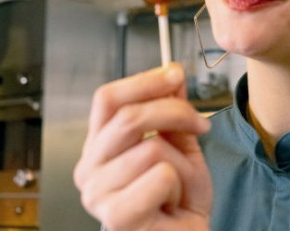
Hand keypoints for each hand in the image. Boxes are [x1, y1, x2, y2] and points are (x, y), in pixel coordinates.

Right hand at [74, 64, 212, 229]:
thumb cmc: (178, 201)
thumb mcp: (180, 146)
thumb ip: (172, 112)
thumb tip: (172, 73)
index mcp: (99, 147)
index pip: (107, 99)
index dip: (144, 81)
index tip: (175, 74)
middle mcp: (89, 169)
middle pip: (128, 117)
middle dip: (175, 113)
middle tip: (201, 125)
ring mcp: (98, 194)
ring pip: (152, 149)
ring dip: (181, 164)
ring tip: (178, 184)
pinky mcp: (117, 217)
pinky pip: (161, 176)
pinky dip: (179, 187)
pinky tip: (171, 203)